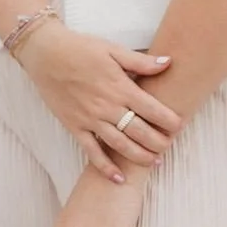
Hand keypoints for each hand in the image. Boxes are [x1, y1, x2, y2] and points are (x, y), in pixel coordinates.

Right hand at [15, 20, 181, 179]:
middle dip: (158, 142)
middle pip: (139, 131)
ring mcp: (90, 119)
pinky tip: (118, 178)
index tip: (180, 126)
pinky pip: (92, 152)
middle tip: (170, 147)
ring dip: (139, 156)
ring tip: (155, 163)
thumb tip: (168, 62)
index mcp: (120, 87)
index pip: (152, 109)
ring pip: (120, 145)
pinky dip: (105, 167)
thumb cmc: (81, 49)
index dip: (169, 120)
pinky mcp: (75, 127)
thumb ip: (141, 61)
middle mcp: (107, 107)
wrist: (46, 54)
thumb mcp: (113, 49)